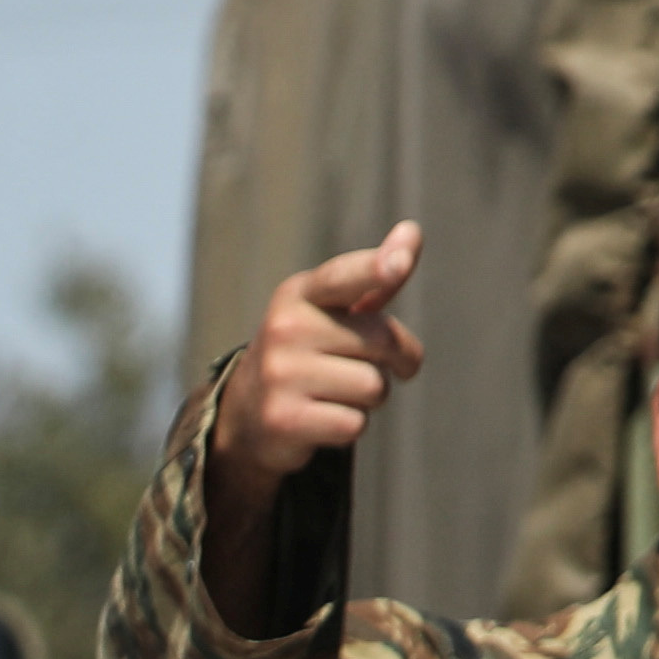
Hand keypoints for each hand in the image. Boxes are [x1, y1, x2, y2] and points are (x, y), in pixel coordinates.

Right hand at [221, 221, 425, 502]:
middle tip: (366, 365)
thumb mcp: (332, 310)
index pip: (345, 277)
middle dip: (395, 360)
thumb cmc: (308, 351)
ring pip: (373, 387)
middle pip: (383, 341)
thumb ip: (373, 275)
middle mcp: (285, 329)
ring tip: (335, 393)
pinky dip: (349, 426)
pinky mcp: (283, 419)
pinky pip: (354, 424)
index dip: (376, 268)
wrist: (246, 412)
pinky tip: (322, 418)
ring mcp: (280, 374)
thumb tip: (412, 231)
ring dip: (369, 397)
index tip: (399, 263)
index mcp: (300, 294)